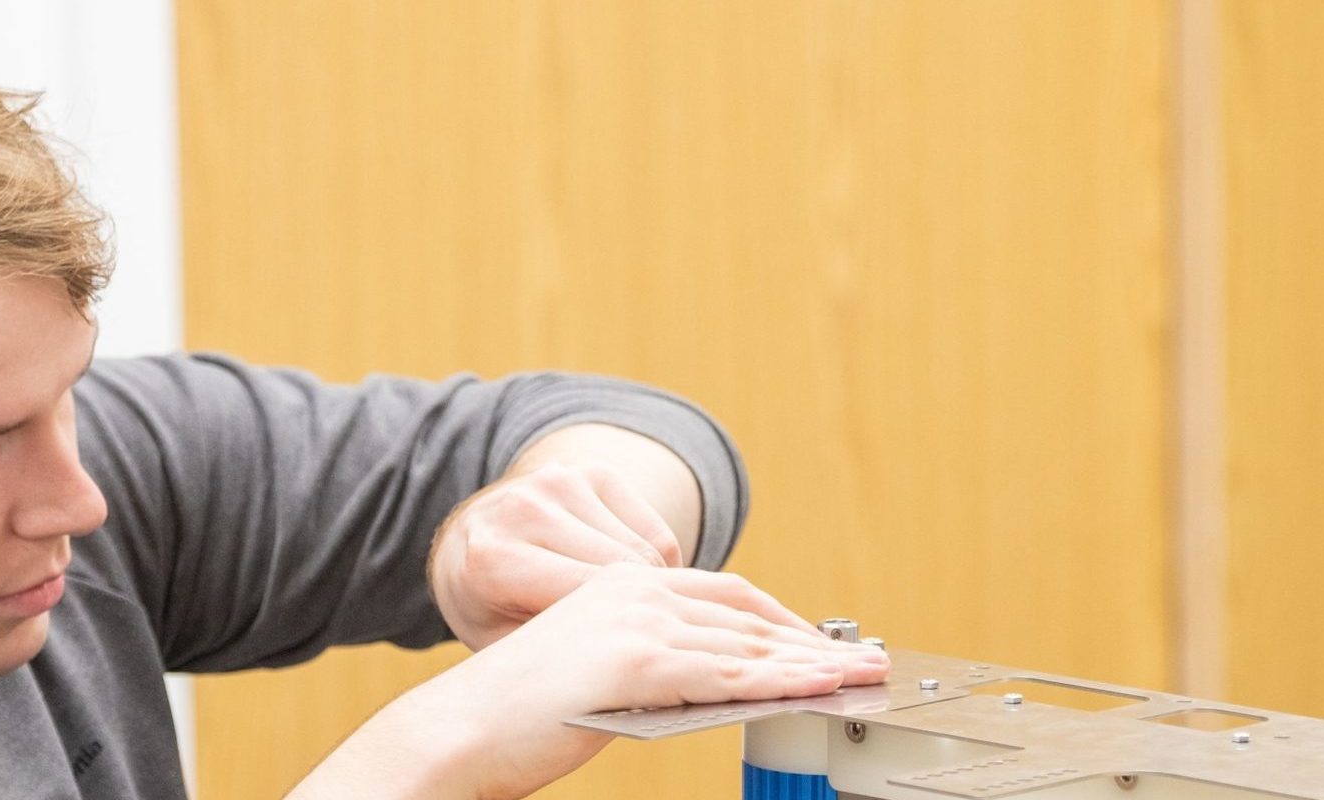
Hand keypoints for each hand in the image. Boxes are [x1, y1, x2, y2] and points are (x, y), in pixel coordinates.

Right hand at [295, 565, 890, 798]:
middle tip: (865, 659)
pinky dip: (781, 681)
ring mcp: (637, 624)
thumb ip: (651, 665)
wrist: (458, 732)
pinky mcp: (638, 664)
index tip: (823, 643)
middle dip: (811, 640)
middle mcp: (634, 591)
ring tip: (858, 678)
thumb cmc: (515, 718)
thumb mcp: (596, 673)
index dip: (783, 620)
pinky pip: (728, 674)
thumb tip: (711, 684)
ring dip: (811, 662)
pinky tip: (817, 688)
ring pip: (746, 644)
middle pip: (747, 614)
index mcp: (621, 586)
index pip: (726, 595)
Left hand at [430, 462, 687, 648]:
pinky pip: (655, 531)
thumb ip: (554, 658)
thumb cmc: (489, 606)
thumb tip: (623, 679)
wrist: (469, 538)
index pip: (589, 600)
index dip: (627, 641)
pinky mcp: (592, 471)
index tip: (650, 670)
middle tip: (658, 653)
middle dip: (649, 616)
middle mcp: (525, 508)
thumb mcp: (505, 645)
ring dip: (656, 590)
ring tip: (638, 620)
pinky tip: (632, 583)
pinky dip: (656, 563)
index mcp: (494, 559)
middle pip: (628, 574)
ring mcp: (560, 482)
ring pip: (649, 553)